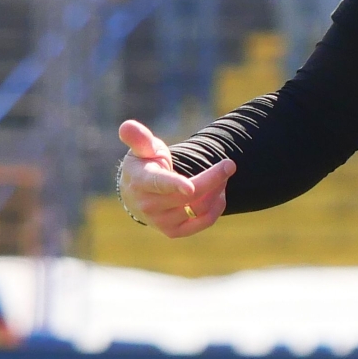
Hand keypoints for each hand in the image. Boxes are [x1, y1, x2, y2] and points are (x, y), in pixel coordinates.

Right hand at [116, 119, 234, 237]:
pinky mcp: (173, 232)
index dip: (174, 185)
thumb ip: (138, 137)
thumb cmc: (143, 165)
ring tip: (223, 174)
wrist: (136, 195)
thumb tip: (127, 126)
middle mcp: (149, 205)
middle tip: (230, 164)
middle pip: (190, 195)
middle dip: (213, 178)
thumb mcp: (141, 149)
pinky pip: (203, 222)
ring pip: (200, 208)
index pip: (159, 184)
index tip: (190, 188)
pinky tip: (219, 193)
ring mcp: (161, 221)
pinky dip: (216, 207)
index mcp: (141, 181)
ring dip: (217, 190)